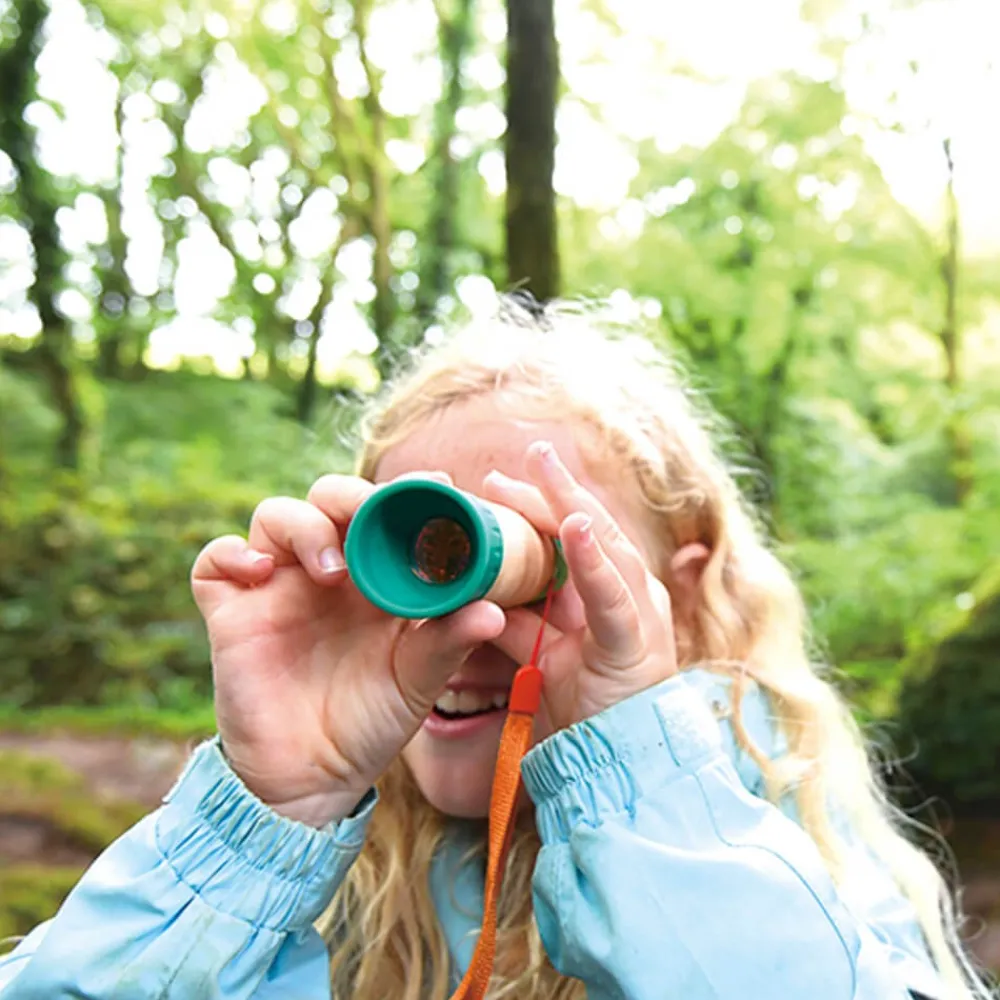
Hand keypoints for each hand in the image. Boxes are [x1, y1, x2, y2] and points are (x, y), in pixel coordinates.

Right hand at [190, 473, 504, 826]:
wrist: (314, 780)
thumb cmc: (371, 722)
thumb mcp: (417, 680)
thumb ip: (450, 641)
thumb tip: (494, 611)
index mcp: (375, 575)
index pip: (386, 512)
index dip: (409, 491)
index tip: (440, 484)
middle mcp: (326, 570)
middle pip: (330, 498)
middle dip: (351, 496)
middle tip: (372, 514)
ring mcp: (277, 586)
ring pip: (277, 516)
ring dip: (303, 526)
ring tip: (332, 568)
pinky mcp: (233, 612)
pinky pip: (216, 561)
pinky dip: (234, 553)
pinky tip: (261, 572)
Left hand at [482, 441, 678, 730]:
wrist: (616, 766)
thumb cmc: (583, 709)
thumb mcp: (538, 655)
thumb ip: (517, 621)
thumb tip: (474, 591)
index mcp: (607, 594)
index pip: (573, 536)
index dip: (539, 505)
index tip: (496, 482)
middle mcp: (630, 593)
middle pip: (587, 528)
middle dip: (553, 489)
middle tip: (527, 452)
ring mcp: (640, 613)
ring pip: (604, 546)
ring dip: (570, 505)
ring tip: (544, 468)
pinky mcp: (637, 642)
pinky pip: (614, 595)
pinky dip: (592, 561)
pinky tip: (572, 526)